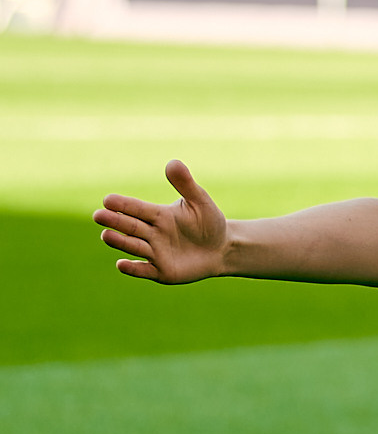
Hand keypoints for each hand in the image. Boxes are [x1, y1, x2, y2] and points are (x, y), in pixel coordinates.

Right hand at [93, 161, 229, 282]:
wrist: (222, 249)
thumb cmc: (209, 223)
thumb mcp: (200, 202)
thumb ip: (185, 184)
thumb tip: (173, 162)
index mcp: (157, 215)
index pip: (136, 208)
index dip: (122, 204)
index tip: (108, 200)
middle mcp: (151, 233)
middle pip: (129, 226)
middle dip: (114, 221)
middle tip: (98, 215)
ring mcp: (154, 252)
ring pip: (133, 246)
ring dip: (119, 241)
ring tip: (107, 235)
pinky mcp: (161, 271)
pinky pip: (143, 270)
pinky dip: (132, 268)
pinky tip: (122, 264)